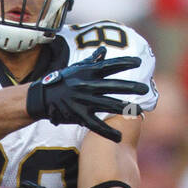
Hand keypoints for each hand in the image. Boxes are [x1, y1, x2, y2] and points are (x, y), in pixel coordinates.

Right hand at [26, 46, 148, 142]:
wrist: (43, 96)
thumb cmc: (62, 81)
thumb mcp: (77, 68)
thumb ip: (93, 61)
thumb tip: (103, 50)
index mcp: (89, 72)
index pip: (110, 66)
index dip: (124, 63)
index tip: (138, 62)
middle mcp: (88, 85)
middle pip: (113, 86)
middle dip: (130, 88)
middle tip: (144, 90)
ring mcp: (84, 101)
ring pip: (108, 105)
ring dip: (125, 108)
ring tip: (139, 111)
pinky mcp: (79, 115)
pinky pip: (96, 125)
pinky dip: (108, 132)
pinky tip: (119, 136)